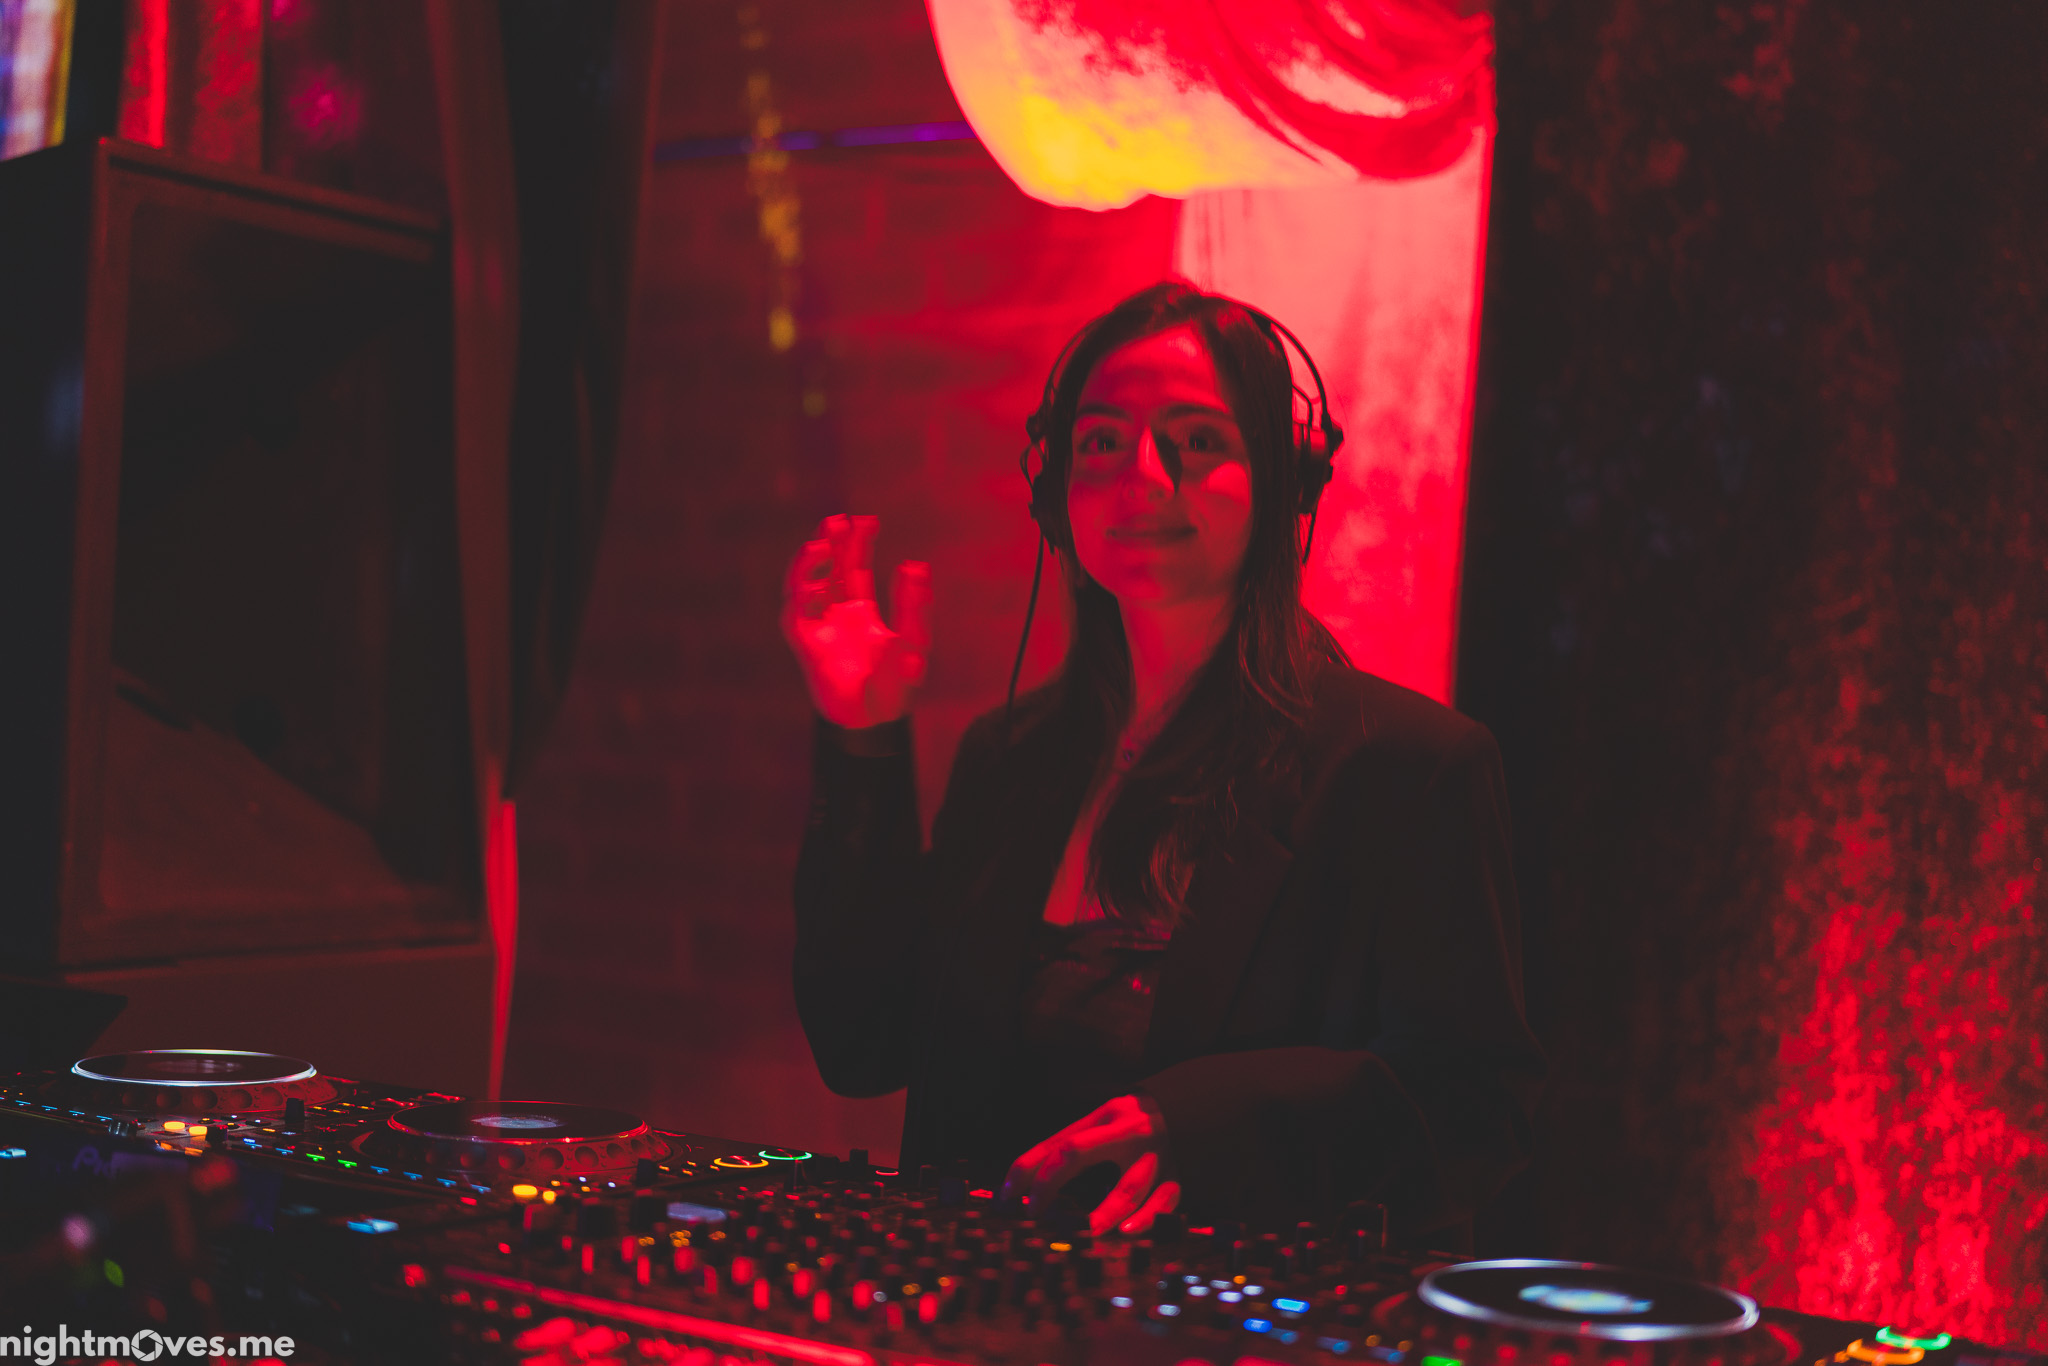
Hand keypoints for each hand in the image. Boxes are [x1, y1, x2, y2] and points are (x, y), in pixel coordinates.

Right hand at [781, 515, 932, 728]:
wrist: (873, 721)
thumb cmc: (895, 688)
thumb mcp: (913, 642)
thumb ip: (914, 606)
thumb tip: (916, 565)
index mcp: (861, 614)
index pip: (856, 570)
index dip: (860, 544)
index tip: (867, 520)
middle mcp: (836, 617)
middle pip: (829, 571)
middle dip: (833, 544)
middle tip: (839, 518)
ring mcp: (818, 629)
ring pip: (806, 585)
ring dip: (811, 563)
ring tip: (824, 541)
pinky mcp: (805, 646)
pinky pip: (796, 614)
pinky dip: (803, 595)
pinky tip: (819, 582)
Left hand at [1000, 1095, 1180, 1236]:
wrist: (1203, 1103)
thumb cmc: (1142, 1119)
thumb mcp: (1110, 1120)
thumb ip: (1077, 1144)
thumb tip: (1031, 1178)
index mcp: (1105, 1116)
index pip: (1056, 1143)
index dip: (1026, 1170)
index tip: (1009, 1197)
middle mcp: (1126, 1132)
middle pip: (1077, 1153)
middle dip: (1048, 1183)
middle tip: (1034, 1213)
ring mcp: (1153, 1155)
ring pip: (1125, 1187)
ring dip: (1101, 1214)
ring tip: (1081, 1233)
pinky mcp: (1179, 1177)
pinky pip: (1163, 1203)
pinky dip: (1145, 1220)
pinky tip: (1127, 1233)